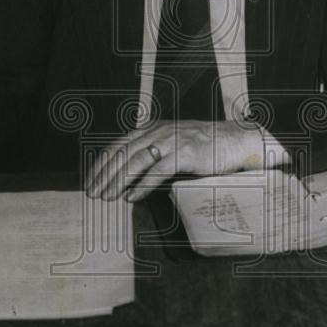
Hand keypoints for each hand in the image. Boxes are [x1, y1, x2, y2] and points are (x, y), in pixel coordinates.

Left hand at [85, 119, 272, 201]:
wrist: (235, 140)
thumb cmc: (204, 146)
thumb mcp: (172, 143)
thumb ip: (152, 152)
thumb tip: (128, 177)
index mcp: (151, 128)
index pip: (117, 145)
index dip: (100, 164)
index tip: (91, 181)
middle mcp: (157, 131)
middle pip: (122, 153)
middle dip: (103, 175)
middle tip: (92, 194)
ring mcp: (171, 140)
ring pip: (135, 161)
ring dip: (118, 182)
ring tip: (107, 198)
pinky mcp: (185, 153)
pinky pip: (158, 171)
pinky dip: (141, 186)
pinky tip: (132, 198)